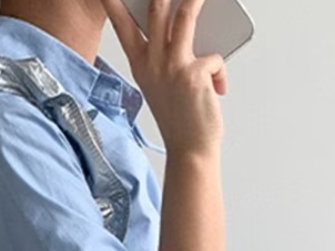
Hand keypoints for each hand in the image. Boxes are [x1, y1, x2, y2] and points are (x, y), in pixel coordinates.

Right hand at [99, 0, 227, 156]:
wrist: (191, 151)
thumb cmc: (181, 118)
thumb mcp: (167, 83)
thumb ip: (171, 55)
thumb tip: (187, 26)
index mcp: (141, 64)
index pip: (121, 21)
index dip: (114, 1)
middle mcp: (152, 61)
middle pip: (156, 6)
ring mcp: (172, 66)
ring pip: (185, 14)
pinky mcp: (193, 73)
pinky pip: (215, 55)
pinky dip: (221, 72)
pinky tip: (219, 90)